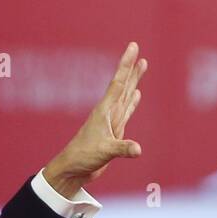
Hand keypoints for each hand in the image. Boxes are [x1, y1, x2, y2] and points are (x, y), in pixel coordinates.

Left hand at [42, 40, 147, 197]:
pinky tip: (137, 94)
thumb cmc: (84, 158)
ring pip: (126, 96)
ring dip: (135, 81)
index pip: (119, 83)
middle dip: (132, 69)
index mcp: (105, 111)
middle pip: (124, 85)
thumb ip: (122, 148)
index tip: (133, 47)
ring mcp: (112, 122)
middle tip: (139, 52)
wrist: (74, 170)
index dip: (126, 64)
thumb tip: (138, 150)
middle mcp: (109, 113)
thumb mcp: (105, 151)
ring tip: (142, 65)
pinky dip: (132, 102)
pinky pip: (126, 112)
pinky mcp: (114, 132)